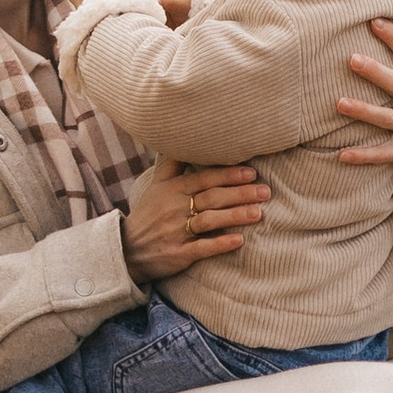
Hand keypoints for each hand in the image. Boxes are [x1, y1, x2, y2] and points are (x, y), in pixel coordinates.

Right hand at [123, 154, 268, 282]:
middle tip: (265, 191)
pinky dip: (220, 244)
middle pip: (211, 198)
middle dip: (240, 194)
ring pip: (209, 220)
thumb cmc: (149, 214)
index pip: (204, 178)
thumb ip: (174, 164)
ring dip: (235, 216)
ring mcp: (177, 231)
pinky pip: (202, 248)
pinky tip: (239, 240)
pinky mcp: (179, 253)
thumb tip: (185, 138)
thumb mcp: (157, 186)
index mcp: (173, 189)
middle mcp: (175, 208)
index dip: (228, 175)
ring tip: (259, 213)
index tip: (252, 173)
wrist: (127, 250)